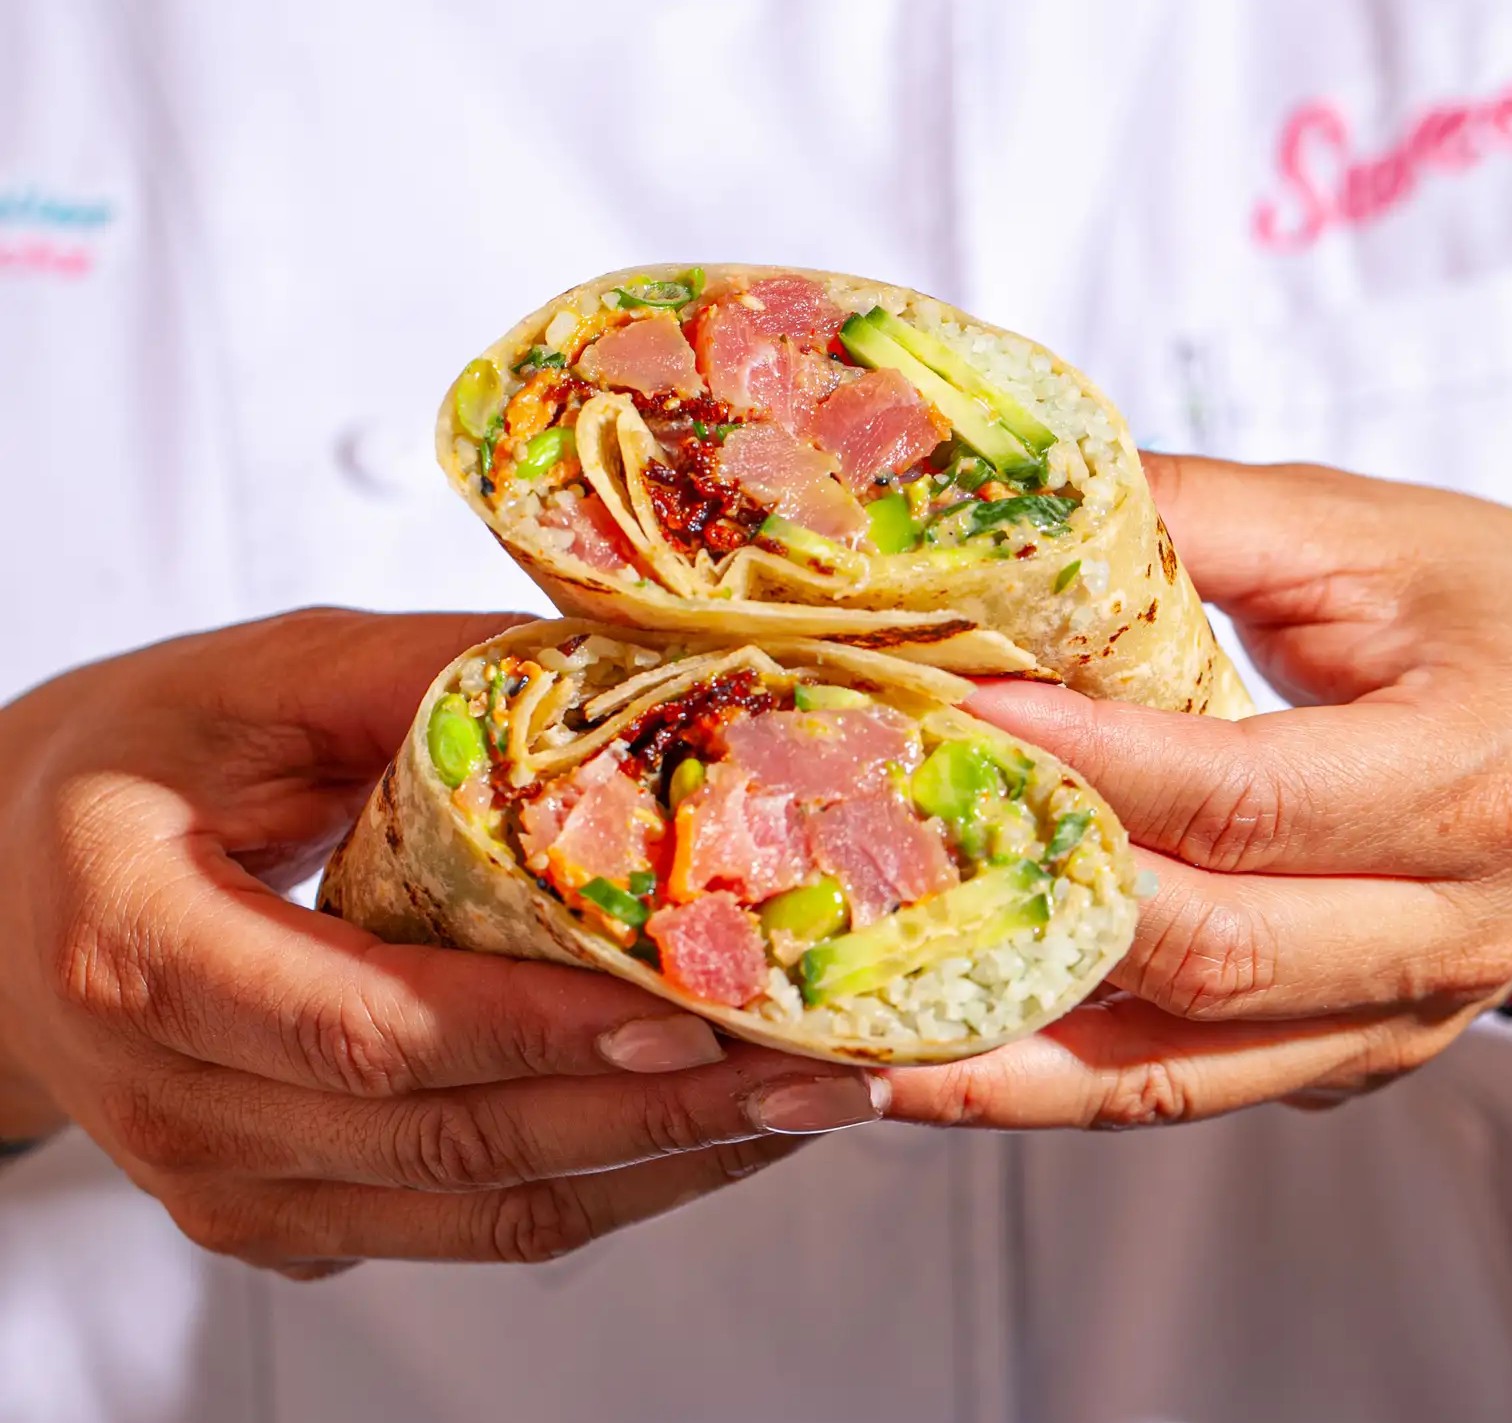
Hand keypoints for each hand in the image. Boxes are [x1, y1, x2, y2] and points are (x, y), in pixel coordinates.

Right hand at [0, 610, 882, 1277]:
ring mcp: (233, 1186)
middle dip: (658, 1113)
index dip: (533, 1032)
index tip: (688, 1018)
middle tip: (822, 1070)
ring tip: (807, 1104)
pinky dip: (607, 1178)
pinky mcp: (291, 1214)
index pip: (363, 1027)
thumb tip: (617, 666)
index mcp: (139, 957)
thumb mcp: (253, 681)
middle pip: (452, 1138)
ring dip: (663, 1165)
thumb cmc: (133, 765)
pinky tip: (707, 1122)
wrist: (14, 879)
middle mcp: (180, 1107)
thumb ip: (417, 672)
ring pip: (484, 1207)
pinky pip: (473, 1219)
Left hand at [887, 456, 1511, 1128]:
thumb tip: (1012, 516)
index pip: (1237, 797)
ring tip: (851, 1061)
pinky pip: (1188, 1087)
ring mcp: (1392, 1017)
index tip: (947, 715)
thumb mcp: (1374, 541)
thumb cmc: (1510, 618)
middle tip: (858, 895)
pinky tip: (940, 1067)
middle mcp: (1439, 929)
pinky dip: (1057, 1086)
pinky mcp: (1347, 1052)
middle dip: (1022, 922)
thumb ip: (1200, 522)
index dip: (1083, 763)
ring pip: (1178, 1075)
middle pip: (1203, 956)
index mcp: (1464, 781)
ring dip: (1005, 1074)